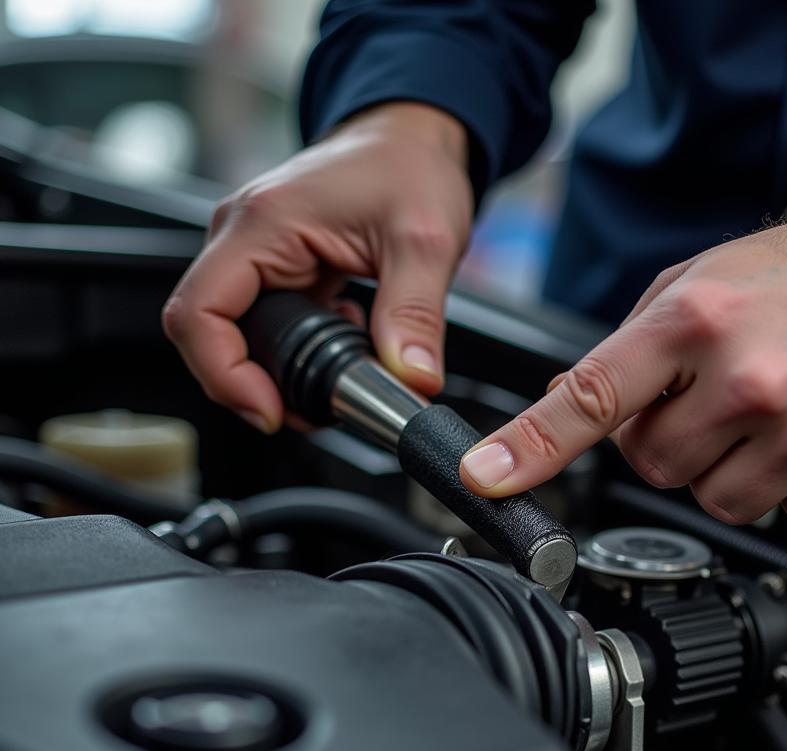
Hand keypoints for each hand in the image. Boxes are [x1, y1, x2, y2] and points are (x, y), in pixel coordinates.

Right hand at [162, 102, 472, 431]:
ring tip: (337, 381)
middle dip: (255, 386)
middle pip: (208, 335)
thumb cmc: (409, 165)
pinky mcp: (276, 269)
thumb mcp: (425, 241)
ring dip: (280, 373)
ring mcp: (256, 254)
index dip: (224, 375)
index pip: (198, 314)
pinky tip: (343, 346)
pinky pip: (266, 327)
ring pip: (237, 337)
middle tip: (315, 410)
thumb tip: (410, 379)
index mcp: (262, 224)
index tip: (271, 411)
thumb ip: (416, 314)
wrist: (413, 137)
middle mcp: (244, 238)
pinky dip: (299, 354)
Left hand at [459, 189, 786, 526]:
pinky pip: (785, 514)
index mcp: (696, 321)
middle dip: (666, 440)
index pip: (593, 398)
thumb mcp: (699, 280)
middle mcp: (750, 381)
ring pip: (715, 501)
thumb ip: (630, 347)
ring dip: (723, 467)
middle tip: (707, 396)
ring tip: (760, 411)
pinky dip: (783, 482)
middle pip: (652, 468)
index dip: (531, 445)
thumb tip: (569, 405)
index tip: (486, 476)